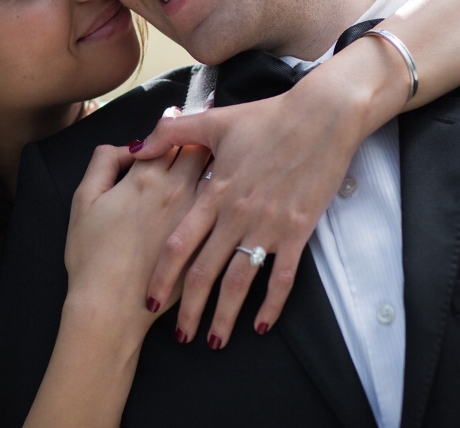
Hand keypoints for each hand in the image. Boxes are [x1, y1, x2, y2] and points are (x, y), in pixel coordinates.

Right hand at [65, 143, 210, 333]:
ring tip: (222, 165)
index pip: (171, 135)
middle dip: (203, 140)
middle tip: (204, 138)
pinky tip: (224, 204)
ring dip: (218, 167)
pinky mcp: (207, 243)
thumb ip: (104, 161)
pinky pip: (224, 212)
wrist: (110, 306)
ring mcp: (196, 218)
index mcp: (145, 177)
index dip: (175, 125)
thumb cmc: (91, 254)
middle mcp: (176, 191)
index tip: (178, 119)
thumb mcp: (83, 199)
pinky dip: (226, 202)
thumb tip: (130, 147)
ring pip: (217, 178)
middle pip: (200, 150)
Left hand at [131, 61, 389, 348]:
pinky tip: (260, 325)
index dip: (162, 274)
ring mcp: (268, 226)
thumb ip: (173, 134)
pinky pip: (283, 276)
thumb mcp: (215, 121)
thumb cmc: (267, 118)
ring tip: (213, 341)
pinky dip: (271, 304)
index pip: (180, 243)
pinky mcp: (298, 231)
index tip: (149, 299)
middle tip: (179, 336)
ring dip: (225, 315)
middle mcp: (237, 215)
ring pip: (240, 281)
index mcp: (214, 193)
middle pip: (206, 272)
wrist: (321, 118)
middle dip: (188, 308)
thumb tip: (139, 144)